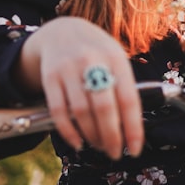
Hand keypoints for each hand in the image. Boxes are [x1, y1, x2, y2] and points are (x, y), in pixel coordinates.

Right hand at [16, 16, 144, 159]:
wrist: (62, 31)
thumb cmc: (97, 52)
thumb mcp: (116, 59)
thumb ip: (124, 87)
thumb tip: (131, 128)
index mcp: (116, 58)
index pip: (129, 99)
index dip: (133, 128)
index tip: (135, 149)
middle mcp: (92, 61)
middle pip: (104, 108)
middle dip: (111, 137)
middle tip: (115, 153)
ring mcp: (68, 68)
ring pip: (81, 112)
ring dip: (91, 136)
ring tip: (99, 145)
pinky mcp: (49, 77)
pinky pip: (58, 111)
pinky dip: (68, 132)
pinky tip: (78, 142)